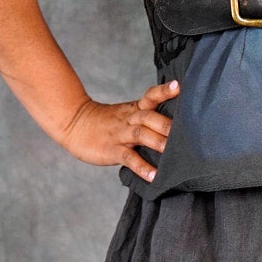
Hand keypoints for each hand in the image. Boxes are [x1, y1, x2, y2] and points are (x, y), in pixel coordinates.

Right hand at [59, 79, 179, 181]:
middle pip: (150, 117)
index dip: (164, 91)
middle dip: (168, 124)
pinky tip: (153, 176)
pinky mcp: (112, 150)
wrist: (74, 124)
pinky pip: (129, 158)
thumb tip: (175, 127)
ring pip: (141, 134)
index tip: (178, 86)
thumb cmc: (105, 122)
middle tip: (188, 132)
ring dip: (158, 143)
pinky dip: (141, 167)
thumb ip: (147, 117)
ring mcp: (120, 135)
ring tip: (173, 154)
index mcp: (134, 109)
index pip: (151, 96)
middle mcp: (130, 119)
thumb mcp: (126, 114)